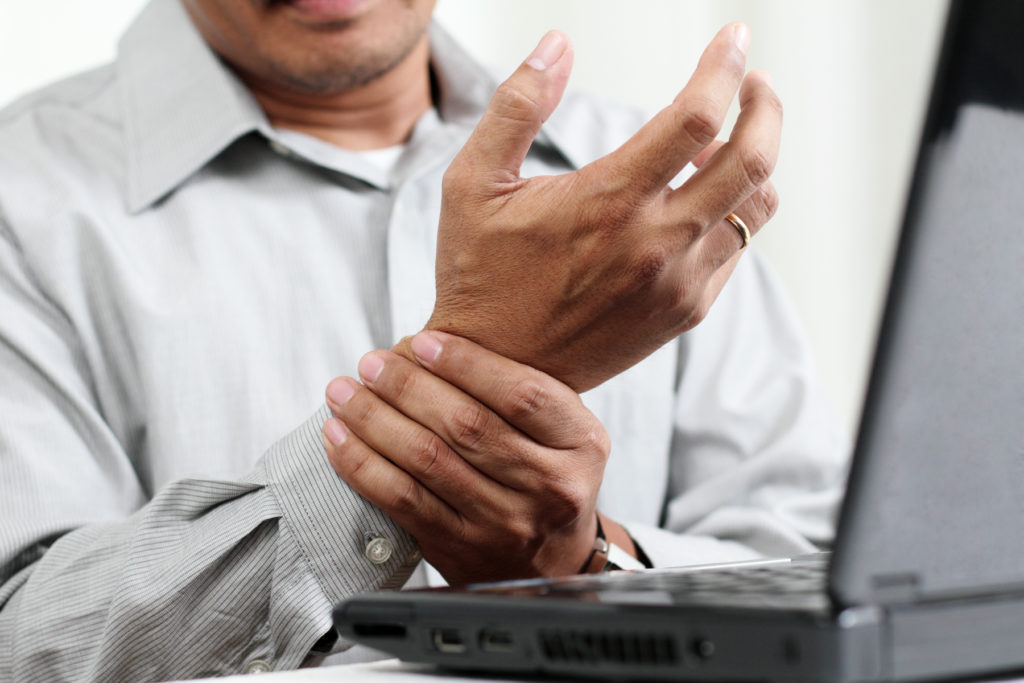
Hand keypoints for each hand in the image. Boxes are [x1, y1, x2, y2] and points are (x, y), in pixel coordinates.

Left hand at [321, 331, 613, 584]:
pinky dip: (362, 465)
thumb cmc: (546, 476)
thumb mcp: (564, 432)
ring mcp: (504, 523)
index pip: (522, 395)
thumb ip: (518, 392)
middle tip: (371, 363)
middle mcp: (549, 486)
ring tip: (344, 393)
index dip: (467, 364)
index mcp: (580, 444)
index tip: (422, 342)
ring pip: (428, 460)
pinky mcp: (461, 548)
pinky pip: (402, 500)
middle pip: (468, 425)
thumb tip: (430, 344)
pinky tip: (339, 439)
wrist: (553, 564)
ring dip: (374, 420)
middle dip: (408, 387)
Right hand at [426, 24, 780, 391]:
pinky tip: (699, 199)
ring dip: (754, 161)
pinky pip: (736, 249)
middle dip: (765, 106)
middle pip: (752, 159)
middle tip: (753, 83)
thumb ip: (515, 106)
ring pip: (756, 207)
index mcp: (607, 202)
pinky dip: (732, 211)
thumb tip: (557, 44)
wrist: (497, 373)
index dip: (722, 67)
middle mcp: (655, 244)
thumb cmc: (480, 275)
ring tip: (722, 143)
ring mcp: (678, 283)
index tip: (730, 39)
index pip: (696, 118)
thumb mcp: (472, 184)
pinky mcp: (684, 311)